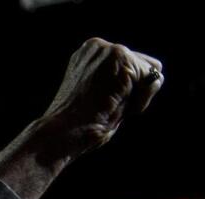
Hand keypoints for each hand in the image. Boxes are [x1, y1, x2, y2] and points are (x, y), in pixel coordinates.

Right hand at [40, 37, 162, 159]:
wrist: (64, 132)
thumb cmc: (79, 123)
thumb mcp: (98, 97)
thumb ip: (120, 83)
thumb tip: (156, 77)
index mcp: (88, 55)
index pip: (128, 66)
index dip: (124, 91)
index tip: (101, 104)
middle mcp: (98, 46)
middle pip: (143, 65)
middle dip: (134, 90)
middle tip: (107, 107)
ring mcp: (111, 50)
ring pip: (150, 72)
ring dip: (138, 95)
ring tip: (111, 107)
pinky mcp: (123, 59)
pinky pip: (152, 80)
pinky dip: (142, 99)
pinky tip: (117, 106)